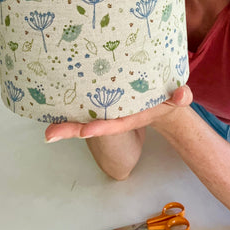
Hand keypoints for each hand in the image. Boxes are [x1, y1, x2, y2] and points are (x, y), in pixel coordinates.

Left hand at [45, 85, 192, 142]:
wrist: (164, 99)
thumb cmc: (169, 98)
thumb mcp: (179, 98)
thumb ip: (181, 96)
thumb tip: (183, 95)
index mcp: (131, 116)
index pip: (114, 124)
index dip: (101, 127)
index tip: (85, 131)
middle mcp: (116, 116)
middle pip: (92, 124)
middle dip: (72, 130)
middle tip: (50, 135)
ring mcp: (109, 110)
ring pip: (85, 116)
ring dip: (67, 122)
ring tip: (47, 129)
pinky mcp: (104, 100)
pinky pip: (86, 104)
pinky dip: (71, 106)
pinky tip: (53, 104)